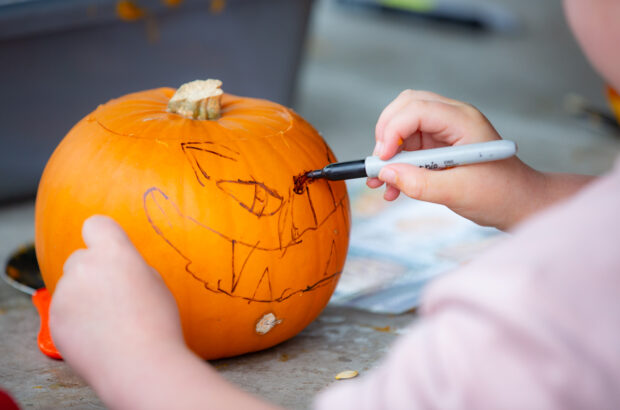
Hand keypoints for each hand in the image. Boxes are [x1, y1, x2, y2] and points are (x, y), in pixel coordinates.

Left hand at [49, 215, 184, 397]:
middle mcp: (83, 266)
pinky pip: (64, 311)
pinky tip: (98, 336)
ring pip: (71, 287)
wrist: (140, 365)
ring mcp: (65, 294)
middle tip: (115, 296)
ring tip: (110, 322)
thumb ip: (129, 267)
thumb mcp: (154, 282)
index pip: (96, 225)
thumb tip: (114, 269)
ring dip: (83, 298)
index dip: (102, 235)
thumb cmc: (157, 323)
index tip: (108, 249)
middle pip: (80, 258)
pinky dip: (76, 320)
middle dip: (92, 272)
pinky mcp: (54, 319)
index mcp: (113, 253)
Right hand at [368, 90, 544, 229]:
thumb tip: (386, 174)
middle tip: (380, 165)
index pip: (417, 109)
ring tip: (380, 182)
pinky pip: (408, 147)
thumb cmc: (500, 195)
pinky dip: (396, 164)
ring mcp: (445, 131)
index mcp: (463, 121)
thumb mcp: (458, 193)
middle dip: (386, 134)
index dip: (393, 131)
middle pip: (406, 107)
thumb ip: (420, 183)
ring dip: (388, 153)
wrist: (519, 204)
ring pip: (403, 127)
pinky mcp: (439, 146)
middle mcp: (453, 119)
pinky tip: (393, 187)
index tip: (383, 159)